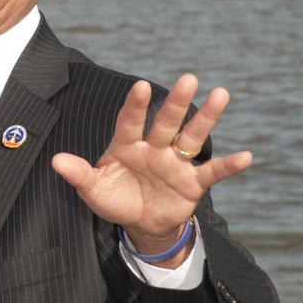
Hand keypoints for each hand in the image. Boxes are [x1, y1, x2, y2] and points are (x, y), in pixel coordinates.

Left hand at [51, 74, 251, 264]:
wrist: (141, 223)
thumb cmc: (115, 198)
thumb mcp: (93, 190)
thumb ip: (78, 174)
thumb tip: (55, 161)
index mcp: (127, 145)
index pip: (131, 121)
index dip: (136, 105)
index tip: (141, 87)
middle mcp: (154, 147)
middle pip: (167, 121)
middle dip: (177, 102)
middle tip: (189, 78)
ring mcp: (175, 162)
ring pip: (192, 136)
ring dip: (207, 117)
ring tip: (221, 94)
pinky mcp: (192, 182)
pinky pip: (213, 172)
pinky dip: (229, 165)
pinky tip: (247, 156)